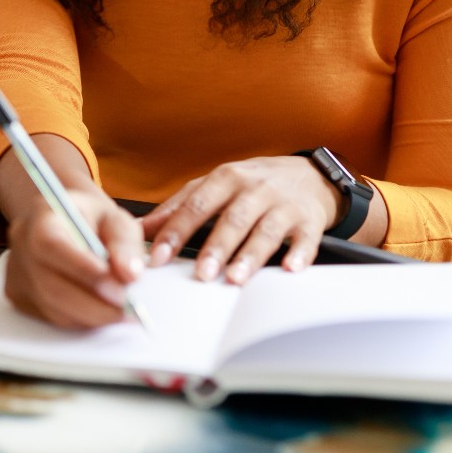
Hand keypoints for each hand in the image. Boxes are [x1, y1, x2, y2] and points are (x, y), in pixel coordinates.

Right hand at [2, 188, 146, 329]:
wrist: (65, 221)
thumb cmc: (91, 218)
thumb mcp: (114, 218)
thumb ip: (124, 243)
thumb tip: (130, 274)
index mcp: (40, 217)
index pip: (51, 246)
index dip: (83, 270)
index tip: (119, 288)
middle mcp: (21, 246)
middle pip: (50, 286)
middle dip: (95, 305)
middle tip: (129, 309)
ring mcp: (17, 275)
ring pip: (53, 308)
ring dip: (92, 316)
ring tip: (122, 311)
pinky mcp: (20, 297)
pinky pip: (52, 317)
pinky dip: (81, 319)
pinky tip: (101, 309)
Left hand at [138, 156, 339, 283]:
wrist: (309, 174)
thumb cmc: (253, 183)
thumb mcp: (214, 185)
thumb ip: (178, 206)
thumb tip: (141, 228)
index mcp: (225, 179)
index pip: (196, 205)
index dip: (176, 231)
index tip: (159, 256)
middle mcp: (254, 189)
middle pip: (232, 219)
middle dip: (215, 247)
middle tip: (201, 273)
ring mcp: (283, 204)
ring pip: (266, 231)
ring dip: (250, 255)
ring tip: (235, 278)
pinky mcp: (309, 220)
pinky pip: (305, 239)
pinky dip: (299, 254)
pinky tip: (289, 268)